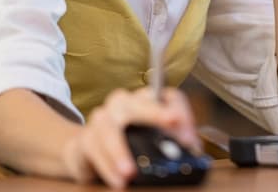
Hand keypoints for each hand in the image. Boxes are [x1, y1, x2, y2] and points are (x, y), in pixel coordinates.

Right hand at [59, 87, 199, 187]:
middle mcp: (125, 103)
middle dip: (155, 113)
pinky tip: (118, 180)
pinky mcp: (86, 138)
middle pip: (138, 102)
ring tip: (130, 172)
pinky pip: (94, 148)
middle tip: (171, 122)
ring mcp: (103, 118)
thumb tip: (191, 153)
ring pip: (110, 127)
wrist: (88, 151)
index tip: (189, 139)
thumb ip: (173, 145)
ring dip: (120, 151)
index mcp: (148, 101)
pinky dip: (106, 166)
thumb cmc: (130, 145)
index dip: (182, 113)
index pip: (169, 97)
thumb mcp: (155, 144)